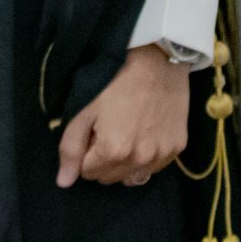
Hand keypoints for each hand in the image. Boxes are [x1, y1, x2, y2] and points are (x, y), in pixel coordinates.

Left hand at [56, 44, 189, 188]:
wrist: (157, 58)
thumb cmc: (115, 79)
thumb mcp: (85, 109)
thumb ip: (71, 149)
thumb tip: (64, 183)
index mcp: (113, 151)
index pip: (87, 173)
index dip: (86, 151)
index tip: (93, 129)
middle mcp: (140, 159)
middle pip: (109, 178)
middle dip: (103, 159)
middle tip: (109, 128)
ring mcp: (161, 154)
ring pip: (131, 176)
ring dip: (124, 162)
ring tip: (127, 130)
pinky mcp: (177, 147)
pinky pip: (153, 167)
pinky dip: (145, 157)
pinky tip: (145, 132)